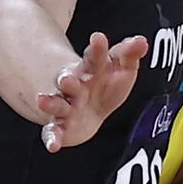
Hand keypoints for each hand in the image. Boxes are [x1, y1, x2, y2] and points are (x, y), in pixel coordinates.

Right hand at [36, 32, 148, 152]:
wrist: (88, 110)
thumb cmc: (105, 85)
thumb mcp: (121, 68)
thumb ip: (129, 54)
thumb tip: (141, 41)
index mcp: (90, 70)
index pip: (94, 58)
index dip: (97, 49)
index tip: (99, 38)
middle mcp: (74, 87)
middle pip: (67, 80)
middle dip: (66, 79)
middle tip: (66, 79)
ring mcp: (65, 106)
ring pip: (56, 104)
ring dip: (49, 103)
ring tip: (41, 101)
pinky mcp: (61, 127)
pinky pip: (53, 132)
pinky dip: (51, 138)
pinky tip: (52, 145)